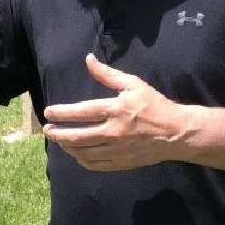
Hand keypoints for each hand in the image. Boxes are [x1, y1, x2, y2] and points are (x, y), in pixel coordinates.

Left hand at [43, 54, 191, 171]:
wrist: (176, 133)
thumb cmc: (154, 105)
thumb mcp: (133, 84)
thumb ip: (107, 74)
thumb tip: (88, 59)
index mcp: (116, 110)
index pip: (82, 112)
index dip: (62, 113)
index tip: (48, 113)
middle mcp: (115, 132)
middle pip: (78, 136)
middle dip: (58, 134)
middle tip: (47, 130)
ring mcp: (118, 150)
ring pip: (84, 153)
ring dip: (67, 147)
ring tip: (59, 140)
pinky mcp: (122, 162)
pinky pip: (95, 165)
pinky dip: (81, 160)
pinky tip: (76, 153)